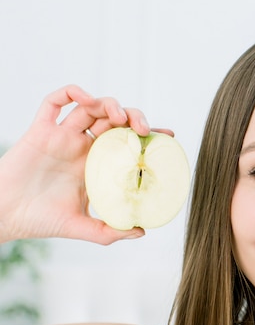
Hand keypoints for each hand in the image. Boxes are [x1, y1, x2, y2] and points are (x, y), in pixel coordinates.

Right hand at [0, 85, 156, 244]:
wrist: (5, 217)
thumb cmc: (40, 221)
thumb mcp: (82, 227)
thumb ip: (110, 230)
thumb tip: (141, 231)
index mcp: (95, 164)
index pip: (127, 141)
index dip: (148, 134)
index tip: (167, 136)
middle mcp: (81, 146)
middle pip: (112, 120)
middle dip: (132, 117)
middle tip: (142, 130)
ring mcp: (61, 136)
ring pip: (89, 107)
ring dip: (108, 104)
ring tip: (120, 116)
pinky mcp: (40, 131)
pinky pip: (54, 102)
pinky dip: (72, 93)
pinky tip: (87, 99)